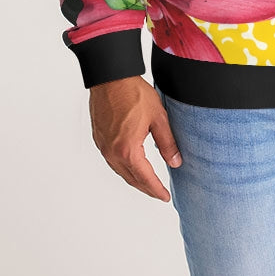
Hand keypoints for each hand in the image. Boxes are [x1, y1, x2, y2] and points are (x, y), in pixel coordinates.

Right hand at [89, 75, 181, 200]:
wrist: (110, 78)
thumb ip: (167, 142)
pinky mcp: (98, 139)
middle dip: (146, 188)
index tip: (165, 197)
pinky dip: (124, 167)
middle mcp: (112, 152)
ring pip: (120, 171)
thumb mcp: (158, 117)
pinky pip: (112, 160)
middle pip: (131, 178)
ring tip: (147, 182)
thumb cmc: (133, 93)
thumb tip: (176, 162)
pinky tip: (132, 165)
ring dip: (134, 179)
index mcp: (128, 149)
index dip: (156, 189)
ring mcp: (103, 146)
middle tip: (158, 193)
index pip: (145, 178)